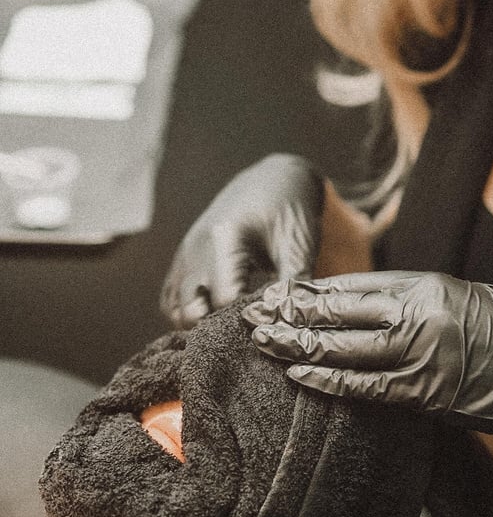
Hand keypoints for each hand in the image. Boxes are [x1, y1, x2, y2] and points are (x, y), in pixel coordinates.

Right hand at [161, 154, 323, 326]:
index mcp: (224, 238)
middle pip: (192, 310)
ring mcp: (185, 254)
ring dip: (200, 325)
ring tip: (234, 330)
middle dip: (220, 330)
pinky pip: (170, 299)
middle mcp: (195, 247)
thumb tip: (292, 327)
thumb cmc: (289, 208)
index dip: (246, 322)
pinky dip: (186, 315)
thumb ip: (293, 286)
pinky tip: (216, 319)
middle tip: (252, 337)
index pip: (224, 299)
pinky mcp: (183, 260)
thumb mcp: (298, 245)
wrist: (273, 179)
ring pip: (176, 309)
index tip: (270, 332)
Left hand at [242, 271, 492, 438]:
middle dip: (289, 315)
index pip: (349, 286)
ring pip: (343, 350)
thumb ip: (401, 295)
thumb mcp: (451, 293)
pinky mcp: (426, 394)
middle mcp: (417, 316)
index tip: (277, 292)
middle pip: (337, 315)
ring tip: (262, 341)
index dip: (307, 291)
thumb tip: (347, 301)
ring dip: (297, 347)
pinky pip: (366, 388)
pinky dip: (329, 382)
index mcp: (422, 285)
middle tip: (252, 314)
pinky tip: (298, 375)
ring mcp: (420, 356)